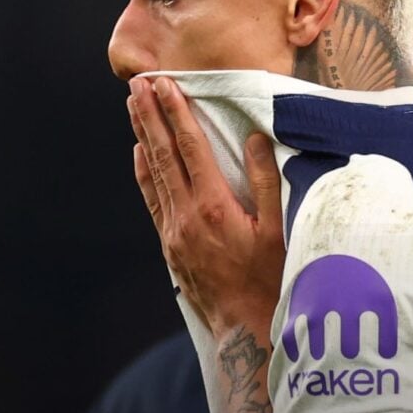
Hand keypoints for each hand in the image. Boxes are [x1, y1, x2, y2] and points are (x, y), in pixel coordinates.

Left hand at [127, 75, 285, 340]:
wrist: (243, 328)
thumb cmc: (269, 279)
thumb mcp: (278, 230)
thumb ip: (266, 181)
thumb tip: (254, 139)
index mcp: (215, 206)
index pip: (191, 149)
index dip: (177, 113)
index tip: (165, 85)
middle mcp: (187, 216)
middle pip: (164, 155)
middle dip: (151, 116)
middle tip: (138, 84)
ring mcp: (174, 232)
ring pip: (154, 175)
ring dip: (143, 138)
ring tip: (133, 108)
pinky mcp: (170, 247)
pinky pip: (152, 202)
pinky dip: (144, 175)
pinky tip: (138, 156)